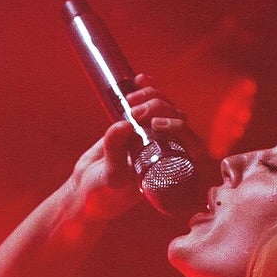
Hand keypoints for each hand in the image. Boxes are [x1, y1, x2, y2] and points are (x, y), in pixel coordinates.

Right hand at [65, 77, 204, 224]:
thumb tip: (124, 124)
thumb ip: (115, 153)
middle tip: (134, 113)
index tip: (156, 125)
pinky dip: (146, 90)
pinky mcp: (137, 127)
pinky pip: (149, 105)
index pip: (191, 146)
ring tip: (131, 99)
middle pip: (178, 120)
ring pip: (166, 109)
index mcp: (170, 171)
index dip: (180, 128)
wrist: (85, 193)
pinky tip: (138, 80)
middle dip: (160, 108)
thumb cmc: (102, 196)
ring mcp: (153, 138)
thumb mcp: (110, 178)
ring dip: (152, 96)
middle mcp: (166, 153)